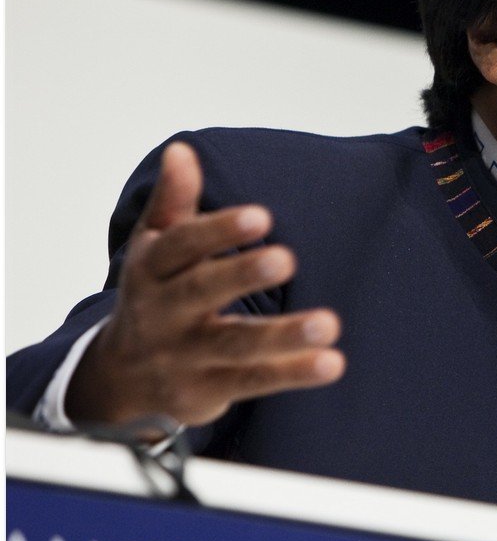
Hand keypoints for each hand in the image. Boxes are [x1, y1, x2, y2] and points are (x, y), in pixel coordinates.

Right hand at [65, 142, 343, 431]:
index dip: (218, 231)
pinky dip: (292, 373)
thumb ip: (174, 201)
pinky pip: (253, 380)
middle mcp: (163, 312)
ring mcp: (184, 355)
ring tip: (329, 324)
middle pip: (201, 292)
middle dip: (242, 275)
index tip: (261, 216)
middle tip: (287, 260)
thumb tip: (182, 149)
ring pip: (234, 344)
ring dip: (282, 335)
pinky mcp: (206, 390)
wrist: (119, 377)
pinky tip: (332, 362)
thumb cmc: (156, 293)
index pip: (181, 245)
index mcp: (151, 269)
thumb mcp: (155, 245)